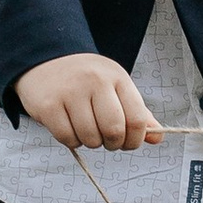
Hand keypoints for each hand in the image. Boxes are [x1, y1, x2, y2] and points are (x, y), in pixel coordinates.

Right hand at [15, 53, 161, 149]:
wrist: (45, 58)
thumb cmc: (86, 79)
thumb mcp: (115, 87)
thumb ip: (138, 113)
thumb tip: (157, 139)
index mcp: (116, 77)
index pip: (137, 119)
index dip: (136, 140)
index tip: (128, 142)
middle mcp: (94, 81)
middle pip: (114, 131)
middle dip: (112, 144)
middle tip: (106, 140)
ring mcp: (70, 92)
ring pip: (90, 138)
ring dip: (90, 142)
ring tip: (85, 129)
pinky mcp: (48, 105)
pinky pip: (67, 138)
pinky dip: (71, 141)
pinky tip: (69, 127)